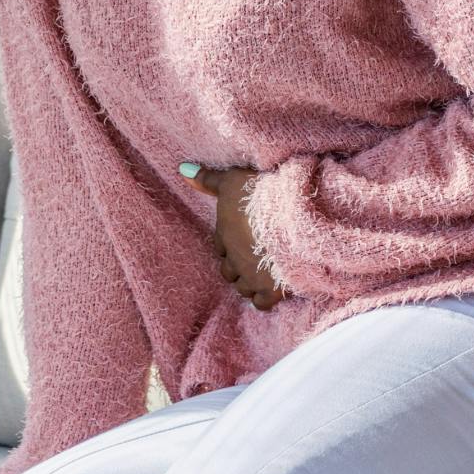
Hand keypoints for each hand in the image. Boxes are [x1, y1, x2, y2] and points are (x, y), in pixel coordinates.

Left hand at [178, 162, 290, 311]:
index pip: (220, 246)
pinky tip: (272, 291)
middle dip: (237, 266)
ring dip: (249, 282)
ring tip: (262, 274)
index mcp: (225, 234)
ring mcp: (252, 277)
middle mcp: (235, 259)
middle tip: (252, 257)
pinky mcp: (271, 290)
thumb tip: (182, 170)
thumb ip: (209, 179)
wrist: (291, 218)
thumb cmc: (259, 196)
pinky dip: (265, 299)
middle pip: (228, 270)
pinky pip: (261, 303)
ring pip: (243, 288)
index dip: (229, 243)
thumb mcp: (232, 181)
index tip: (240, 237)